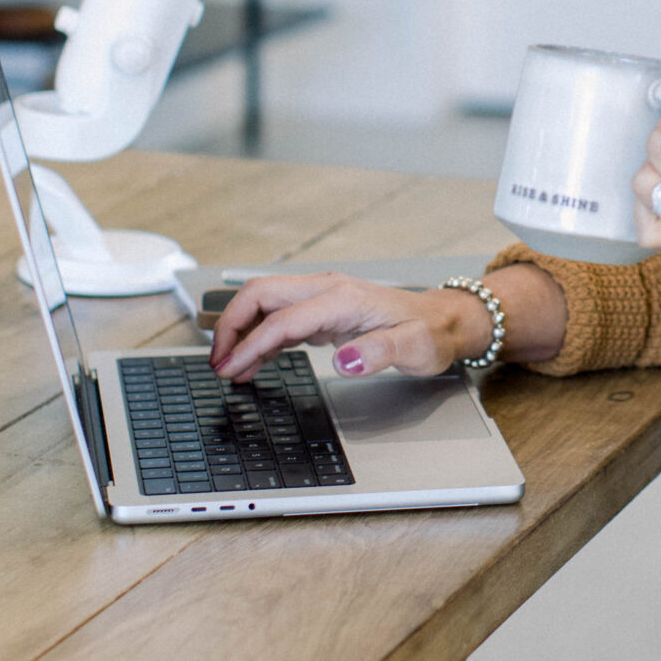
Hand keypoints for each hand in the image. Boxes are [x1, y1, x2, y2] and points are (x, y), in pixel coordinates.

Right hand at [208, 273, 490, 380]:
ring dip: (241, 333)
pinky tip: (252, 362)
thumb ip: (379, 352)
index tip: (230, 368)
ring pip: (264, 305)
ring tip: (228, 369)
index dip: (250, 344)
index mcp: (342, 298)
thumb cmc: (430, 333)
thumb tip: (346, 360)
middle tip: (218, 362)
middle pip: (260, 295)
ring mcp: (322, 300)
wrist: (443, 322)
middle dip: (231, 326)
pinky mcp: (322, 313)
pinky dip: (259, 339)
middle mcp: (326, 291)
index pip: (281, 319)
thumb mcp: (414, 348)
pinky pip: (279, 320)